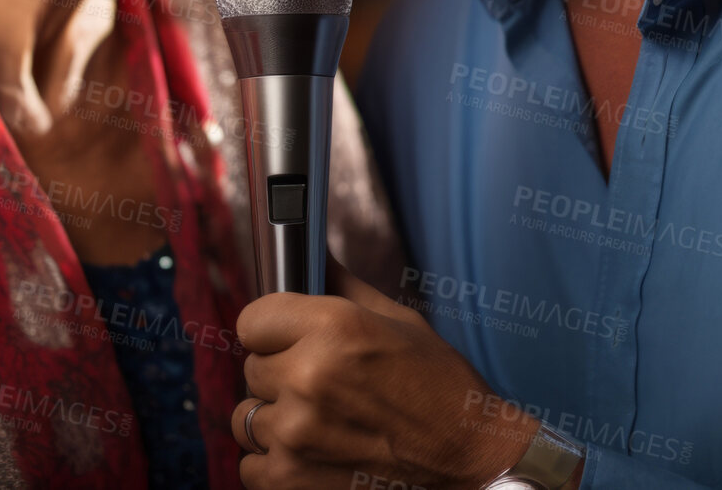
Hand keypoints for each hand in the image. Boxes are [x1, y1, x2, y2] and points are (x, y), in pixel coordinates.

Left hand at [230, 258, 543, 488]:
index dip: (272, 331)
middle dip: (280, 374)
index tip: (289, 341)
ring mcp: (296, 433)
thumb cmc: (441, 388)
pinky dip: (277, 463)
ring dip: (276, 420)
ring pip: (247, 417)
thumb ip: (340, 285)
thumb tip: (309, 255)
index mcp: (333, 327)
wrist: (473, 459)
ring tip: (320, 422)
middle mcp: (309, 376)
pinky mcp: (290, 479)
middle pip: (251, 368)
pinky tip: (314, 453)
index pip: (251, 320)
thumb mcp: (397, 320)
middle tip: (324, 386)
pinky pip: (251, 465)